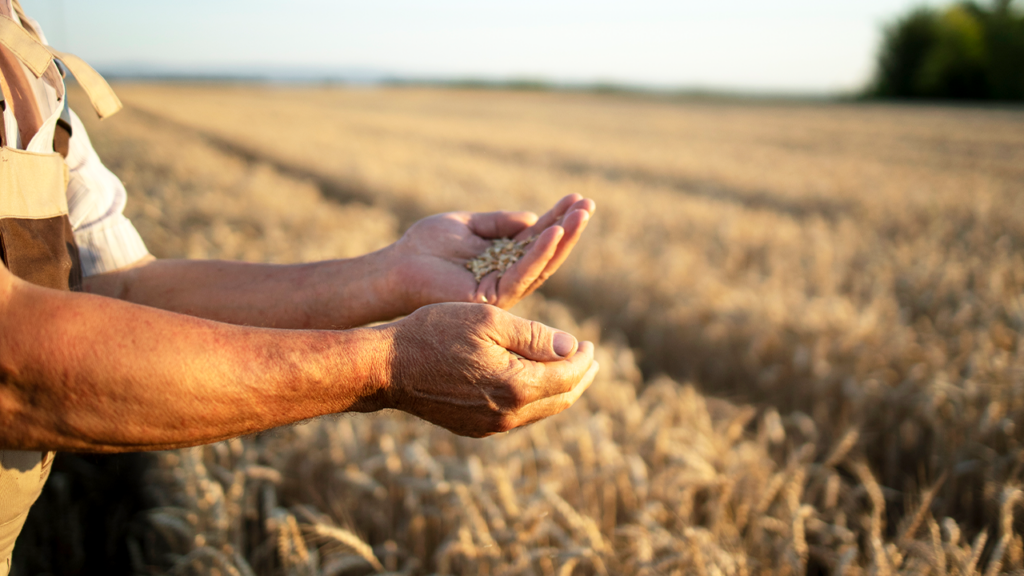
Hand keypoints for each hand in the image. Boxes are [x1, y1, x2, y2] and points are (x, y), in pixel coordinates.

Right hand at [361, 303, 598, 436]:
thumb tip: (573, 348)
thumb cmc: (435, 333)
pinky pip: (517, 417)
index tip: (590, 343)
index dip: (584, 358)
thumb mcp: (489, 321)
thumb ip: (535, 336)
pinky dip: (534, 399)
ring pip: (540, 411)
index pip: (568, 376)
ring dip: (559, 390)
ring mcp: (490, 426)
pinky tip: (531, 383)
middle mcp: (508, 414)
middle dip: (579, 378)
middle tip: (590, 359)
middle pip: (560, 399)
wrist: (387, 367)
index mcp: (517, 386)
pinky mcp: (474, 428)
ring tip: (567, 370)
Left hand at [389, 194, 594, 310]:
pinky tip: (553, 233)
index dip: (558, 218)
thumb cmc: (426, 246)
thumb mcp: (467, 224)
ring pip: (541, 265)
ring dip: (562, 239)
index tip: (577, 198)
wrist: (396, 267)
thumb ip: (499, 222)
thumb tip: (533, 218)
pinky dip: (539, 253)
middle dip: (569, 229)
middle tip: (589, 205)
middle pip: (547, 253)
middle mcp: (507, 276)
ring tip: (580, 215)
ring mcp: (502, 289)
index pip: (537, 238)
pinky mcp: (492, 297)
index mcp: (503, 259)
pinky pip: (522, 274)